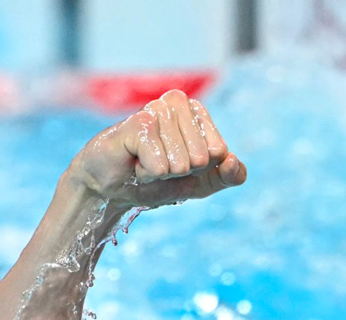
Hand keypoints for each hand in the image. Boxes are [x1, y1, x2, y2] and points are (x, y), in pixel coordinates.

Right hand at [69, 90, 246, 207]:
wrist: (112, 190)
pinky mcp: (138, 123)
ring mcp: (157, 110)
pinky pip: (162, 166)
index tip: (179, 165)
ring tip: (144, 162)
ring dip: (162, 174)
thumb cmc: (157, 181)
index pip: (220, 152)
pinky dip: (148, 175)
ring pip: (183, 162)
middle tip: (159, 164)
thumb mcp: (202, 183)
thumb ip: (229, 176)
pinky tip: (134, 162)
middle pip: (203, 157)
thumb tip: (233, 160)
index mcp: (197, 112)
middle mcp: (177, 103)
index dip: (201, 170)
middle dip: (181, 172)